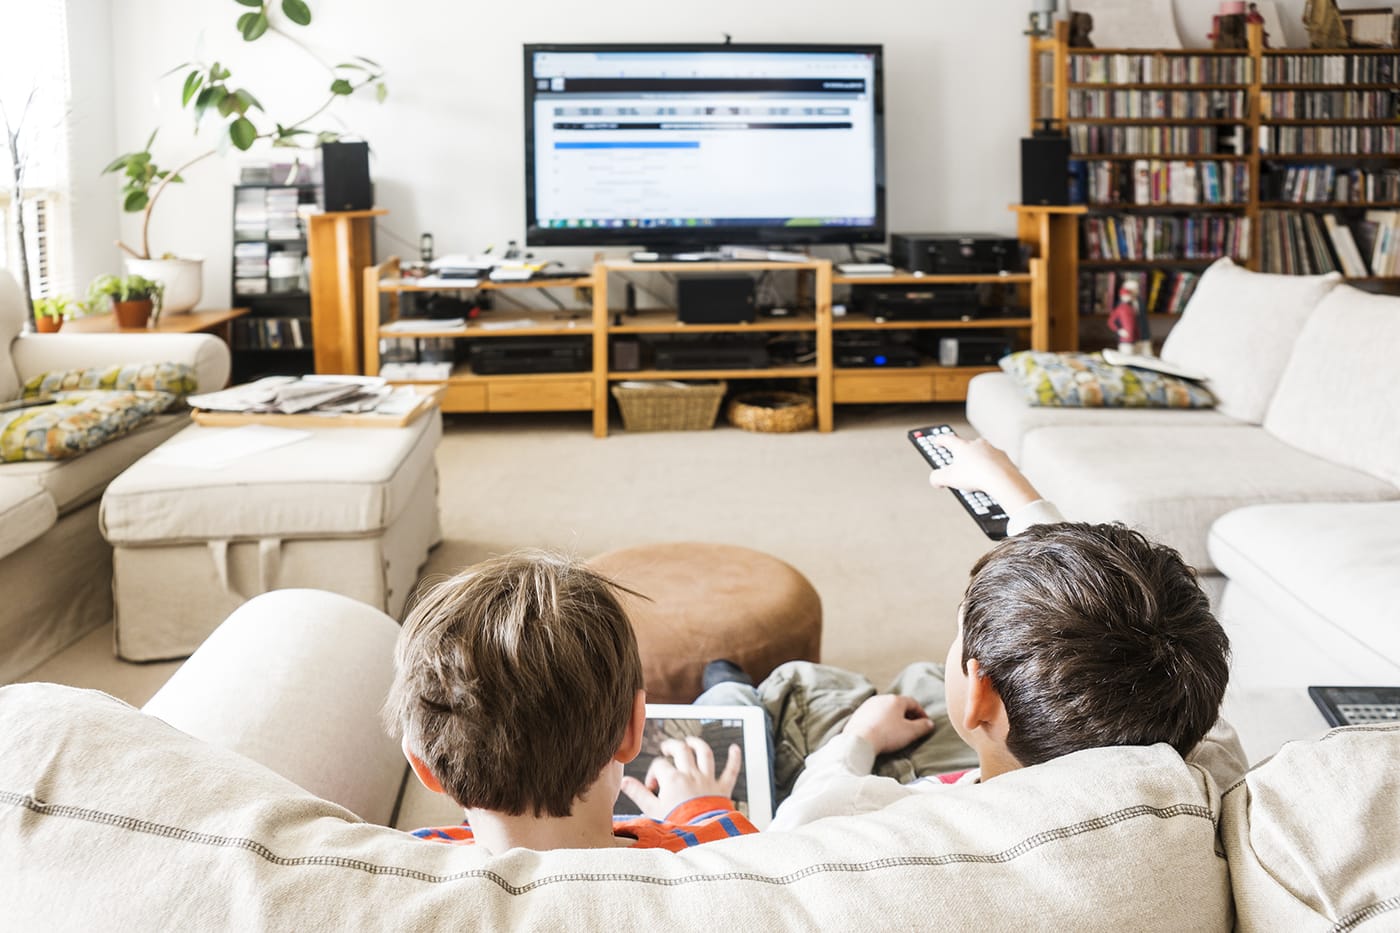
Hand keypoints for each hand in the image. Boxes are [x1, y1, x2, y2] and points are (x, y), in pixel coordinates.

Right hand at [619, 736, 742, 819]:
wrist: (701, 836)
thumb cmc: (676, 825)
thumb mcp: (652, 811)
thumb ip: (638, 794)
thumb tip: (624, 782)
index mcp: (673, 779)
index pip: (659, 765)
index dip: (653, 774)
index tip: (652, 788)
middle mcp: (691, 774)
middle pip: (681, 750)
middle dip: (672, 746)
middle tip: (666, 749)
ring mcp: (708, 780)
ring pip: (704, 753)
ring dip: (697, 744)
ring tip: (691, 741)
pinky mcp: (722, 789)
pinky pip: (731, 770)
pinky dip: (734, 758)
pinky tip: (735, 748)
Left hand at [842, 694, 934, 754]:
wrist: (860, 740)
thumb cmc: (887, 734)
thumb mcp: (910, 732)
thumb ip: (922, 727)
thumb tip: (929, 724)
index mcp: (895, 700)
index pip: (913, 703)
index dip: (921, 713)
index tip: (925, 723)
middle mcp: (881, 698)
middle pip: (898, 705)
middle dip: (907, 715)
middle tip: (913, 726)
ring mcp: (868, 705)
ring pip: (885, 709)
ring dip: (893, 718)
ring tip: (897, 730)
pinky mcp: (858, 714)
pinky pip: (874, 716)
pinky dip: (881, 722)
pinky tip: (882, 732)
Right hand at [927, 434, 1041, 511]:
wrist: (1002, 479)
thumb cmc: (976, 475)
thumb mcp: (948, 479)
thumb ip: (937, 478)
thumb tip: (935, 480)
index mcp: (962, 445)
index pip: (947, 439)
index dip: (940, 441)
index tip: (937, 442)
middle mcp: (977, 444)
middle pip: (965, 447)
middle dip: (959, 456)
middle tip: (955, 466)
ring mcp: (992, 450)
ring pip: (980, 455)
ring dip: (975, 463)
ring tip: (972, 480)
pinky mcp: (1003, 458)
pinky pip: (993, 463)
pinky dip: (989, 469)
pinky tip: (987, 480)